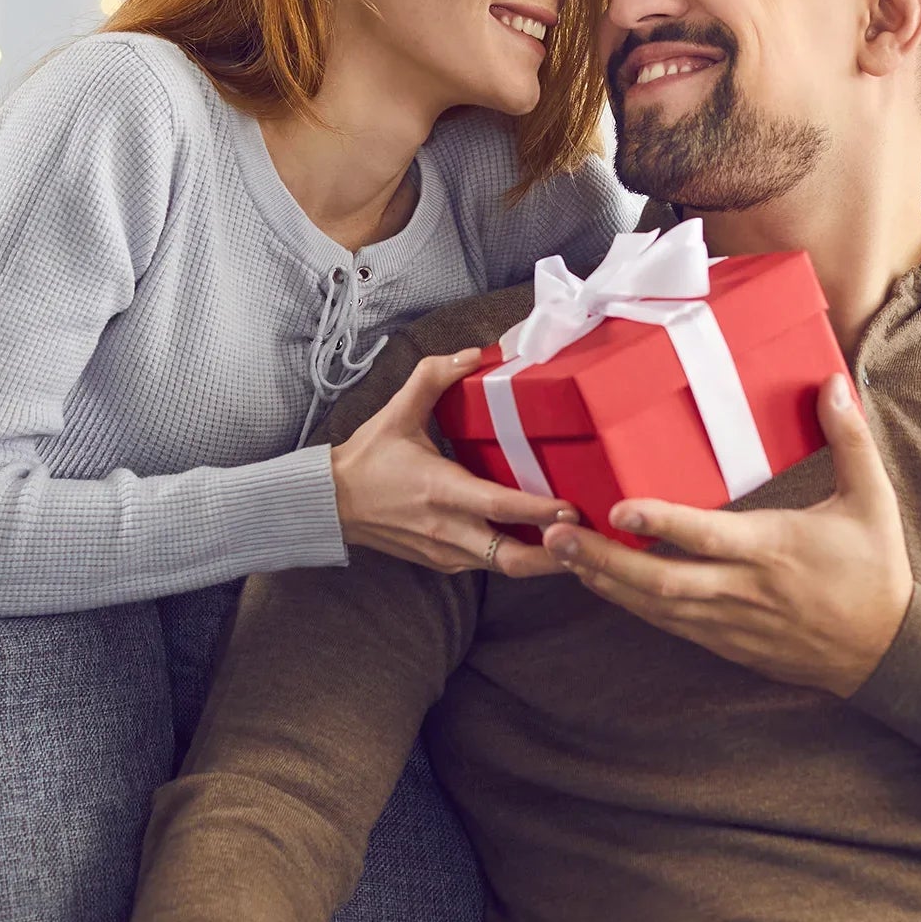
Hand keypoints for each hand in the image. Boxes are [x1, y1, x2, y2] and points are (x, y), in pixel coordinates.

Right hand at [330, 349, 577, 579]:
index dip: (539, 511)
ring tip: (579, 543)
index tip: (572, 507)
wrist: (329, 504)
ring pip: (505, 568)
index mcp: (441, 490)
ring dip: (543, 560)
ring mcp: (445, 553)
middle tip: (591, 538)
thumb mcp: (397, 411)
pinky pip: (489, 566)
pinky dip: (518, 559)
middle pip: (512, 558)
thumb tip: (473, 353)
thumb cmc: (368, 457)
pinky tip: (542, 543)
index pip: (499, 506)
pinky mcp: (443, 564)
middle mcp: (447, 529)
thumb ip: (434, 377)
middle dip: (556, 555)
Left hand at [541, 371, 914, 696]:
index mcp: (771, 549)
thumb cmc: (875, 570)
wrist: (885, 653)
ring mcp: (729, 622)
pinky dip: (629, 604)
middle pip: (660, 580)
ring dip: (604, 582)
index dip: (659, 523)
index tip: (616, 508)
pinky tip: (599, 582)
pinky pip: (668, 624)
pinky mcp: (724, 642)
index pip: (705, 536)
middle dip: (602, 560)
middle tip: (555, 537)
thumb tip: (831, 381)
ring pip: (654, 608)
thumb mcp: (872, 500)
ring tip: (558, 555)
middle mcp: (742, 589)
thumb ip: (849, 439)